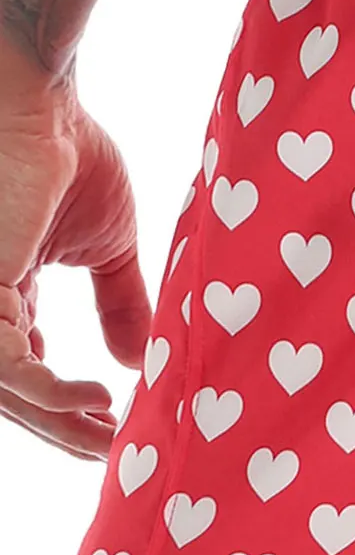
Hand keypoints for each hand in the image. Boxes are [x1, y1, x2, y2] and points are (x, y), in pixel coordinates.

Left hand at [0, 87, 152, 459]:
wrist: (42, 103)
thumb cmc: (69, 153)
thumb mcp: (108, 246)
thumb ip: (121, 304)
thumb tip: (142, 359)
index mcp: (6, 293)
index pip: (28, 368)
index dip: (67, 404)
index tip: (119, 424)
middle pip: (14, 392)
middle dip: (62, 428)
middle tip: (114, 451)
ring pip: (5, 390)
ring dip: (57, 422)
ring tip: (107, 435)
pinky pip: (7, 365)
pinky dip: (50, 392)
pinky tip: (96, 400)